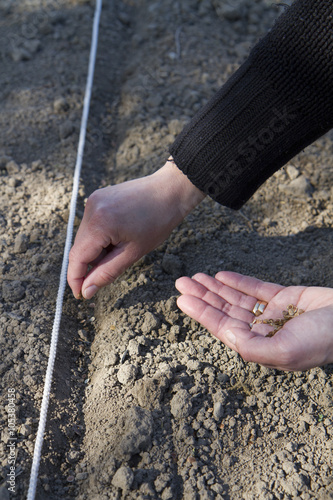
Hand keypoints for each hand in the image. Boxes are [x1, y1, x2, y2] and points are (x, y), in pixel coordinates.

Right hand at [67, 160, 204, 298]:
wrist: (169, 191)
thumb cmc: (157, 222)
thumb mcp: (132, 253)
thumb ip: (106, 273)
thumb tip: (86, 290)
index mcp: (99, 224)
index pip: (77, 258)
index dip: (76, 279)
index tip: (81, 295)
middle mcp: (91, 210)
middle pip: (79, 248)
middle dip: (87, 266)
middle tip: (103, 277)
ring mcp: (92, 201)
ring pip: (84, 237)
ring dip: (94, 252)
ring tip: (118, 251)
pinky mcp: (97, 198)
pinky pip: (91, 225)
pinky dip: (98, 238)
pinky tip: (117, 239)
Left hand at [176, 271, 332, 370]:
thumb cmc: (323, 340)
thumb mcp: (285, 352)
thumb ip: (252, 347)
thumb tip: (226, 336)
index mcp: (260, 346)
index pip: (223, 328)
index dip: (201, 313)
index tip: (182, 299)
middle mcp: (262, 330)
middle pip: (225, 311)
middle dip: (202, 297)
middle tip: (181, 282)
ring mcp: (273, 313)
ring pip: (236, 298)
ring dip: (215, 287)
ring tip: (194, 276)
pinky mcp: (285, 297)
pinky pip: (256, 288)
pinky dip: (238, 281)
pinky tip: (221, 275)